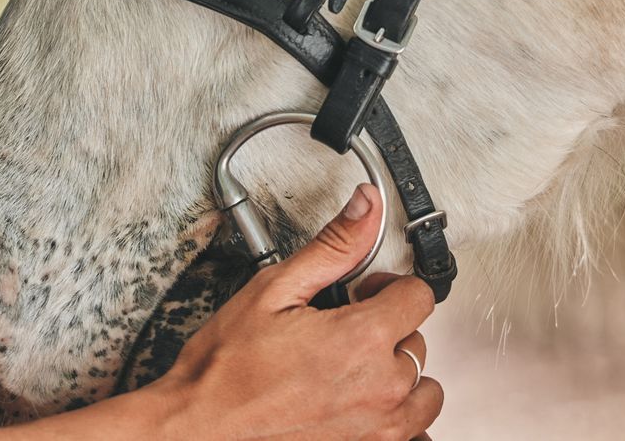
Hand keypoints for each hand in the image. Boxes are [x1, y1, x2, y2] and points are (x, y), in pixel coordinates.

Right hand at [141, 183, 441, 439]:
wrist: (202, 425)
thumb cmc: (228, 367)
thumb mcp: (275, 289)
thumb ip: (333, 247)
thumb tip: (366, 207)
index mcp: (362, 339)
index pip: (419, 296)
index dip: (388, 286)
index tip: (365, 293)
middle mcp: (381, 388)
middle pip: (418, 341)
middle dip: (386, 329)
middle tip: (343, 329)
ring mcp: (379, 429)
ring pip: (422, 390)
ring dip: (397, 375)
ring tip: (354, 368)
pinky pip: (414, 434)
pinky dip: (396, 419)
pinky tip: (363, 405)